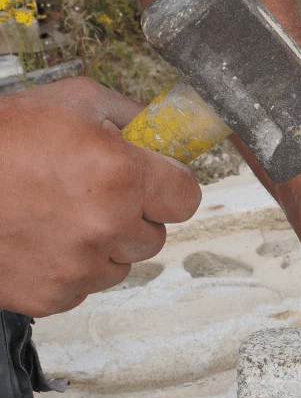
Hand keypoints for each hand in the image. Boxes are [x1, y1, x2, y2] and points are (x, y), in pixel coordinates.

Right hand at [0, 78, 200, 316]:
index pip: (187, 199)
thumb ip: (131, 116)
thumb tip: (164, 132)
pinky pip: (87, 285)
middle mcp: (107, 226)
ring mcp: (79, 267)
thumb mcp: (72, 101)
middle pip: (156, 236)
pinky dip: (75, 268)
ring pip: (123, 263)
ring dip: (107, 245)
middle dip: (136, 217)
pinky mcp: (53, 296)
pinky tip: (45, 241)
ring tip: (65, 218)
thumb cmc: (1, 138)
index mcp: (121, 175)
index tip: (160, 186)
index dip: (173, 190)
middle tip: (99, 196)